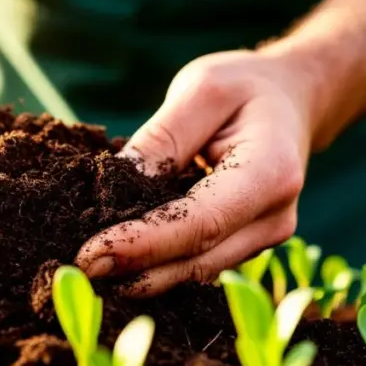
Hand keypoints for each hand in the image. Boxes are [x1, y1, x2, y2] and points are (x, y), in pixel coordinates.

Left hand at [75, 50, 319, 296]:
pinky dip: (155, 267)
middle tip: (74, 275)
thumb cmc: (244, 88)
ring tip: (86, 276)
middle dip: (132, 271)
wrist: (291, 101)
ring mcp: (264, 239)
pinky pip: (196, 264)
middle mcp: (274, 218)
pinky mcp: (244, 246)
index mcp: (271, 173)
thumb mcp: (201, 90)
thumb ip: (160, 139)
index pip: (199, 222)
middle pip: (196, 260)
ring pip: (194, 272)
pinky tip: (114, 265)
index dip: (142, 244)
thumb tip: (113, 189)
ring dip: (140, 277)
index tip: (90, 255)